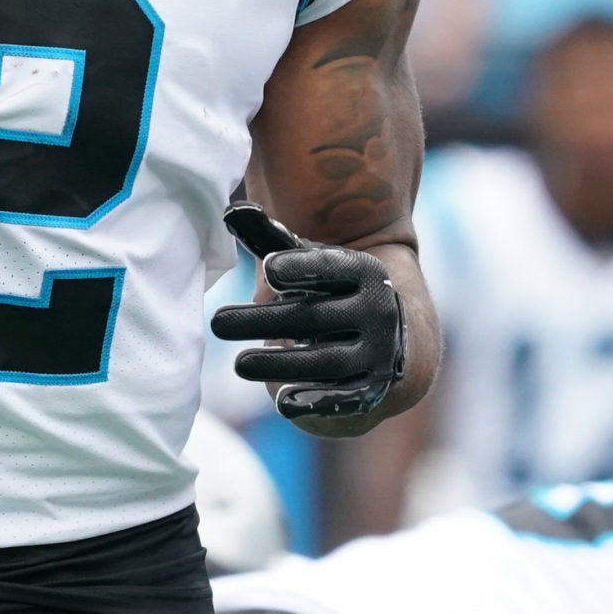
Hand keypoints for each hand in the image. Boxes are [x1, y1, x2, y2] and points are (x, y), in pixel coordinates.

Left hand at [210, 203, 407, 423]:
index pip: (331, 268)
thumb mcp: (309, 264)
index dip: (302, 268)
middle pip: (314, 316)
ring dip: (281, 364)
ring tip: (240, 363)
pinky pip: (342, 398)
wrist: (395, 340)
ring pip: (326, 360)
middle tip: (217, 323)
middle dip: (263, 320)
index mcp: (363, 272)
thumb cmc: (333, 292)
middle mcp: (377, 312)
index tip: (269, 270)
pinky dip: (315, 401)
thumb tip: (233, 212)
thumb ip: (272, 240)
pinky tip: (282, 402)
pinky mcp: (369, 391)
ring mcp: (377, 354)